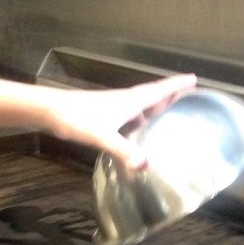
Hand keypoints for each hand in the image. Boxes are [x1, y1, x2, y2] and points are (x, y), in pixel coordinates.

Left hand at [45, 74, 196, 170]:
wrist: (49, 111)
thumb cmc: (77, 118)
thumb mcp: (102, 136)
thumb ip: (123, 151)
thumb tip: (144, 165)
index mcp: (130, 102)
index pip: (159, 90)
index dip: (176, 85)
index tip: (194, 78)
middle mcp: (125, 101)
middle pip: (152, 95)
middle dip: (170, 93)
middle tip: (188, 93)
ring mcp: (114, 107)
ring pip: (141, 104)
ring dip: (156, 105)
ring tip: (169, 111)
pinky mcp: (104, 115)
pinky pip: (130, 114)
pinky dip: (140, 117)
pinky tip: (138, 129)